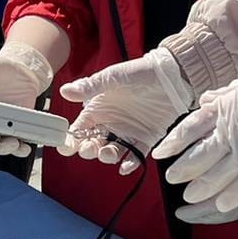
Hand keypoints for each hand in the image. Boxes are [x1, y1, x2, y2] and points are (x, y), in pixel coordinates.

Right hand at [58, 47, 192, 173]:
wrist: (172, 76)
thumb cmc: (140, 72)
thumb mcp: (113, 77)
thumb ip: (90, 87)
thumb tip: (65, 91)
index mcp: (99, 108)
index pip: (80, 128)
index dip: (72, 139)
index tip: (67, 147)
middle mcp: (111, 123)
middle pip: (93, 144)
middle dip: (88, 150)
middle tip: (90, 149)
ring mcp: (128, 132)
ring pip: (112, 151)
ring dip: (107, 156)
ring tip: (108, 153)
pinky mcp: (146, 138)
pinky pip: (135, 155)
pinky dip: (130, 163)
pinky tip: (125, 166)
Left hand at [152, 54, 237, 222]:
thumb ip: (223, 96)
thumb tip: (203, 102)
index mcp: (224, 108)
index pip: (189, 128)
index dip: (172, 142)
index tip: (159, 153)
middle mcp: (231, 131)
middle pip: (197, 157)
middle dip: (181, 170)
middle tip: (171, 179)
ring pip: (215, 177)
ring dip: (199, 188)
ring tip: (189, 196)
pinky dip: (229, 198)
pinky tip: (220, 204)